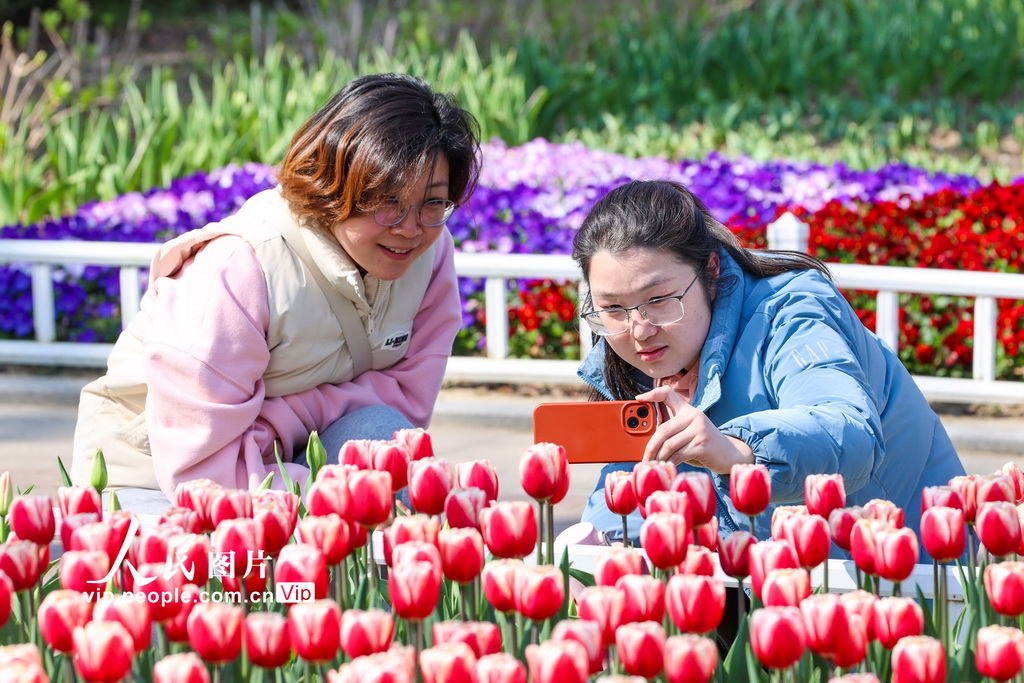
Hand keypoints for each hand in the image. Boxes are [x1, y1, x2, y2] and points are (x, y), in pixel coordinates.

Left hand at [636, 386, 754, 473]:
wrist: (730, 454)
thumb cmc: (703, 445)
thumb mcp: (688, 433)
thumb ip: (673, 432)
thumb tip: (648, 444)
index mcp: (688, 410)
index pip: (668, 393)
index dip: (652, 393)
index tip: (639, 398)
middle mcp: (694, 416)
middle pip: (663, 429)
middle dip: (651, 447)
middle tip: (645, 459)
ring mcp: (699, 429)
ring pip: (669, 445)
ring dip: (659, 458)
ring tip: (655, 465)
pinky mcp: (702, 444)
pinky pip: (678, 455)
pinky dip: (670, 463)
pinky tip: (667, 467)